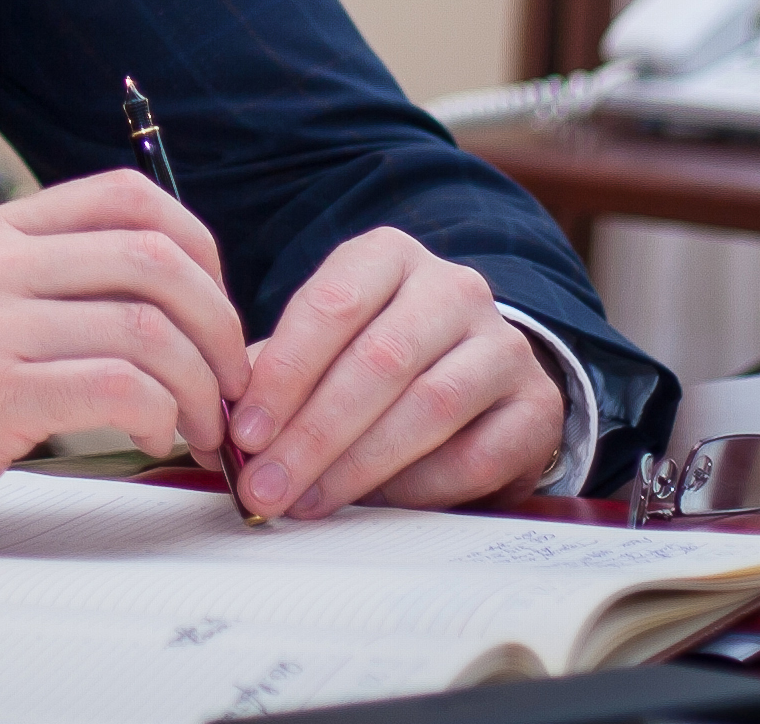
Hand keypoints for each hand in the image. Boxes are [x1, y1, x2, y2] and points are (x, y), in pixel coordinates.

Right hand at [0, 169, 250, 569]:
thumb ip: (35, 287)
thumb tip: (150, 301)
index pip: (128, 196)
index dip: (202, 249)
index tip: (216, 311)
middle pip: (156, 259)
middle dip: (223, 327)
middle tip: (231, 383)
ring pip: (149, 327)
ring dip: (201, 388)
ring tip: (196, 428)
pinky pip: (115, 389)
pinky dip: (159, 418)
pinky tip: (152, 440)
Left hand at [225, 226, 563, 519]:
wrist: (481, 376)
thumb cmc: (380, 357)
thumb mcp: (326, 344)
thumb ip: (277, 376)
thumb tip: (224, 430)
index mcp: (387, 257)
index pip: (329, 304)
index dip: (283, 373)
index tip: (244, 432)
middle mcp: (452, 288)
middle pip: (378, 360)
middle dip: (312, 433)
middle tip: (267, 484)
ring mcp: (503, 344)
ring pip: (428, 406)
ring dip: (358, 464)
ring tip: (308, 500)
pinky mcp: (536, 406)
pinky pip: (476, 454)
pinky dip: (419, 485)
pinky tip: (378, 502)